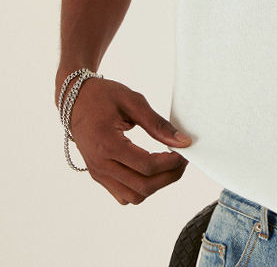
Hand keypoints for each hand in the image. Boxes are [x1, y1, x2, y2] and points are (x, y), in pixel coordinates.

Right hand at [61, 77, 191, 204]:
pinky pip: (123, 194)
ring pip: (133, 196)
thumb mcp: (133, 101)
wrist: (74, 99)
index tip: (185, 150)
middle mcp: (100, 165)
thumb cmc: (103, 96)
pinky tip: (152, 169)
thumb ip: (157, 124)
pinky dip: (141, 187)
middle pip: (142, 187)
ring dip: (156, 185)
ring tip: (169, 165)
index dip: (171, 162)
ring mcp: (97, 173)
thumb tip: (182, 141)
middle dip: (169, 176)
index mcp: (107, 145)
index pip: (146, 166)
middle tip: (182, 160)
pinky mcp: (98, 174)